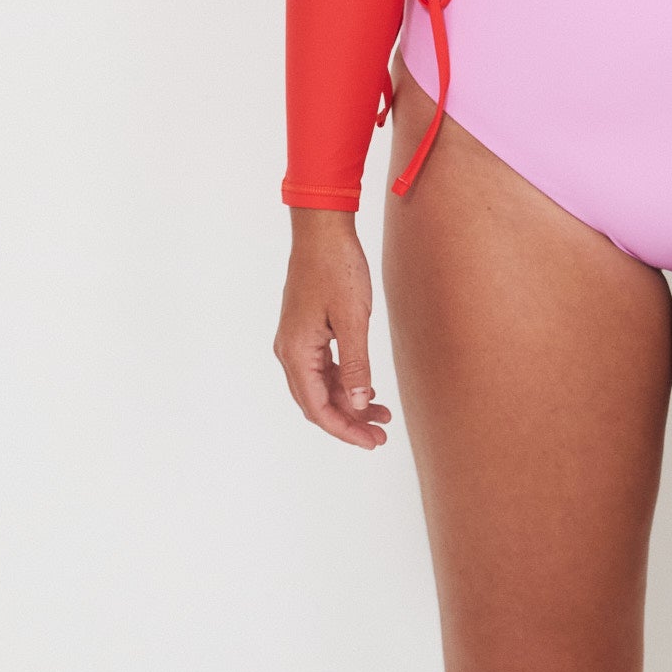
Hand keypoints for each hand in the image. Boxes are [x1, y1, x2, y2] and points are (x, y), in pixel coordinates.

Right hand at [274, 209, 393, 448]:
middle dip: (348, 422)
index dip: (345, 429)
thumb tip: (359, 403)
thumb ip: (356, 365)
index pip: (317, 407)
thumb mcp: (353, 320)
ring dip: (348, 403)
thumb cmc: (336, 268)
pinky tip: (367, 389)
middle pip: (316, 402)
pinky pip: (322, 369)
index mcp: (296, 351)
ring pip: (320, 387)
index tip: (372, 441)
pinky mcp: (307, 331)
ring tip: (382, 415)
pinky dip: (344, 383)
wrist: (322, 230)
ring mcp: (296, 341)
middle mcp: (289, 351)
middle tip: (381, 435)